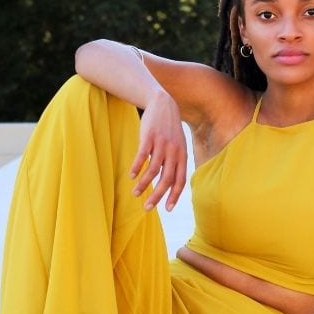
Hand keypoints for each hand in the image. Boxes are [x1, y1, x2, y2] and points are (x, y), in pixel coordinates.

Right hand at [130, 91, 186, 211]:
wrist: (163, 104)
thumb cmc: (170, 130)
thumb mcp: (178, 145)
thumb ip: (175, 163)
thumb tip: (168, 184)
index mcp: (182, 156)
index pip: (180, 181)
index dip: (174, 196)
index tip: (167, 209)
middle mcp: (173, 152)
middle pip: (166, 179)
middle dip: (157, 196)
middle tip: (147, 208)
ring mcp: (161, 144)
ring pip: (152, 170)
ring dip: (143, 184)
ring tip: (135, 193)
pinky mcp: (148, 137)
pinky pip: (141, 156)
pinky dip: (136, 168)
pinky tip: (131, 176)